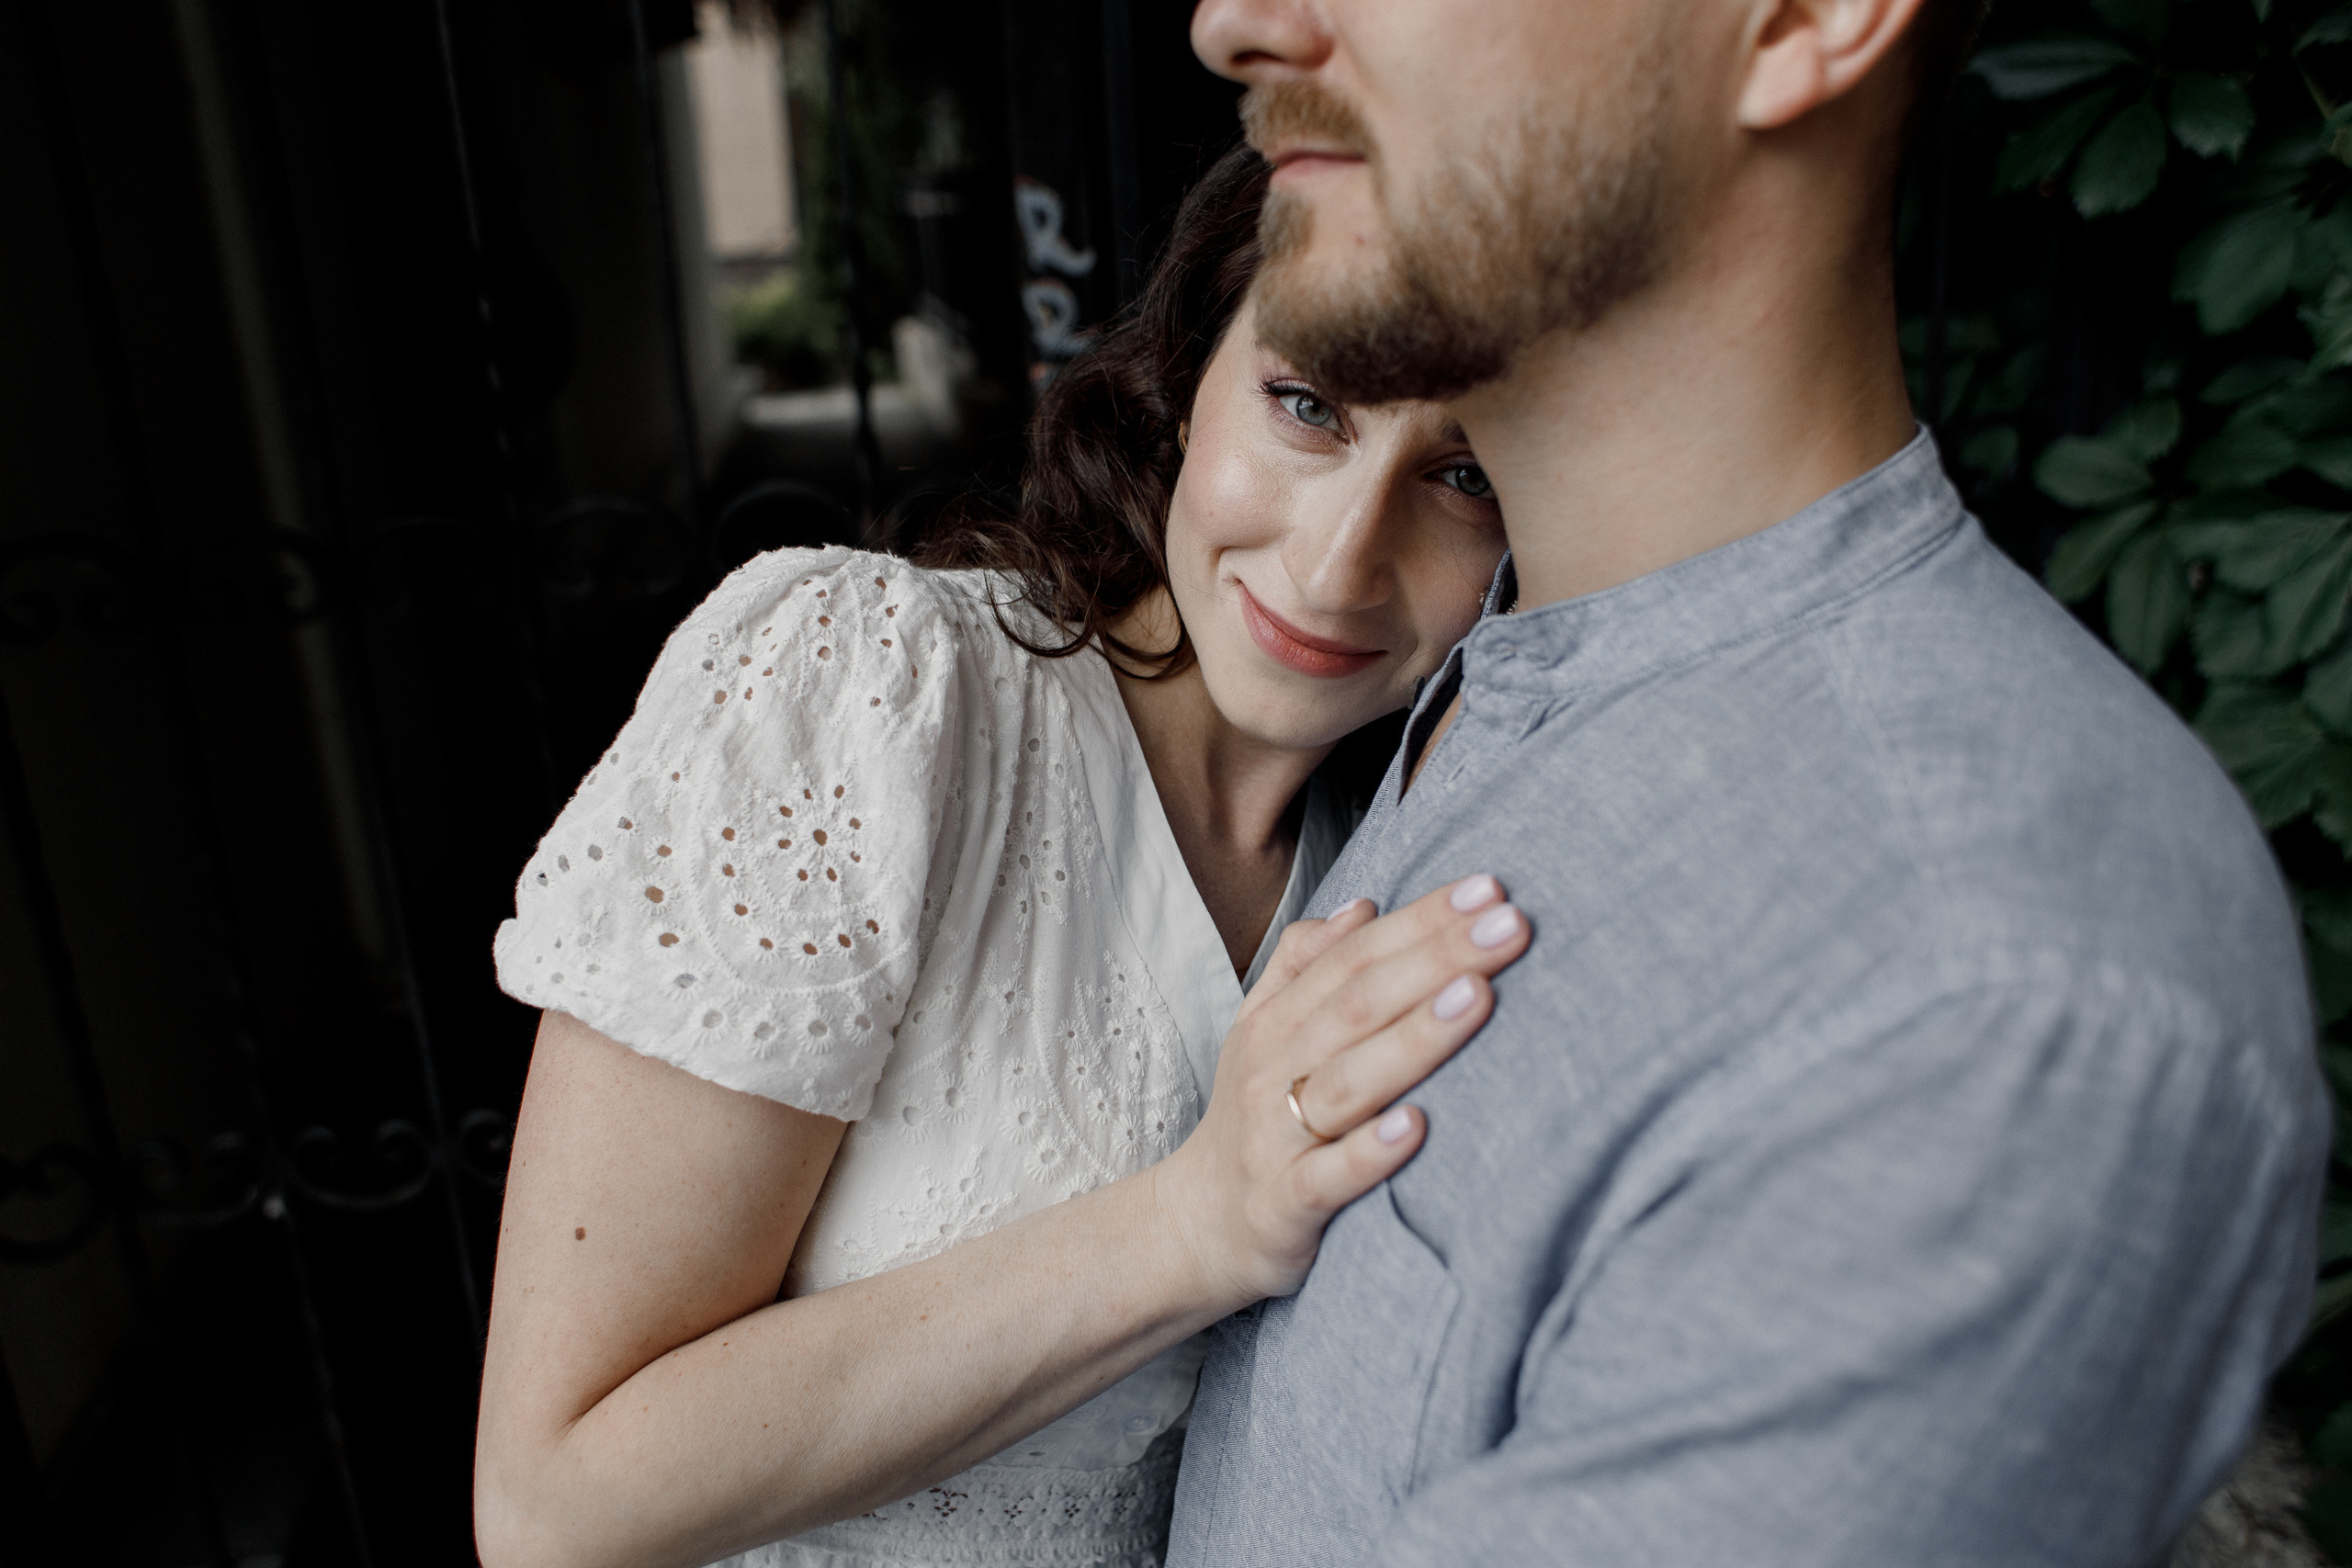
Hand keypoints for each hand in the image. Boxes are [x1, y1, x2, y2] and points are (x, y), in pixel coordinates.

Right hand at [1153, 876, 1529, 1308]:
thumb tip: (1363, 904)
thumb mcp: (1263, 1032)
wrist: (1195, 1226)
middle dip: (1437, 959)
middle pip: (1360, 1004)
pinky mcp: (1284, 1203)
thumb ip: (1306, 965)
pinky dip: (1372, 1152)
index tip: (1489, 890)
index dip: (1421, 920)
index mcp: (1277, 1021)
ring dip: (1416, 1037)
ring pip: (1350, 1080)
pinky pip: (1328, 1176)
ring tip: (1479, 996)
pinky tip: (1419, 1126)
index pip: (1356, 956)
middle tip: (1510, 924)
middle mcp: (1273, 1067)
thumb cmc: (1253, 1120)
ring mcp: (1276, 1136)